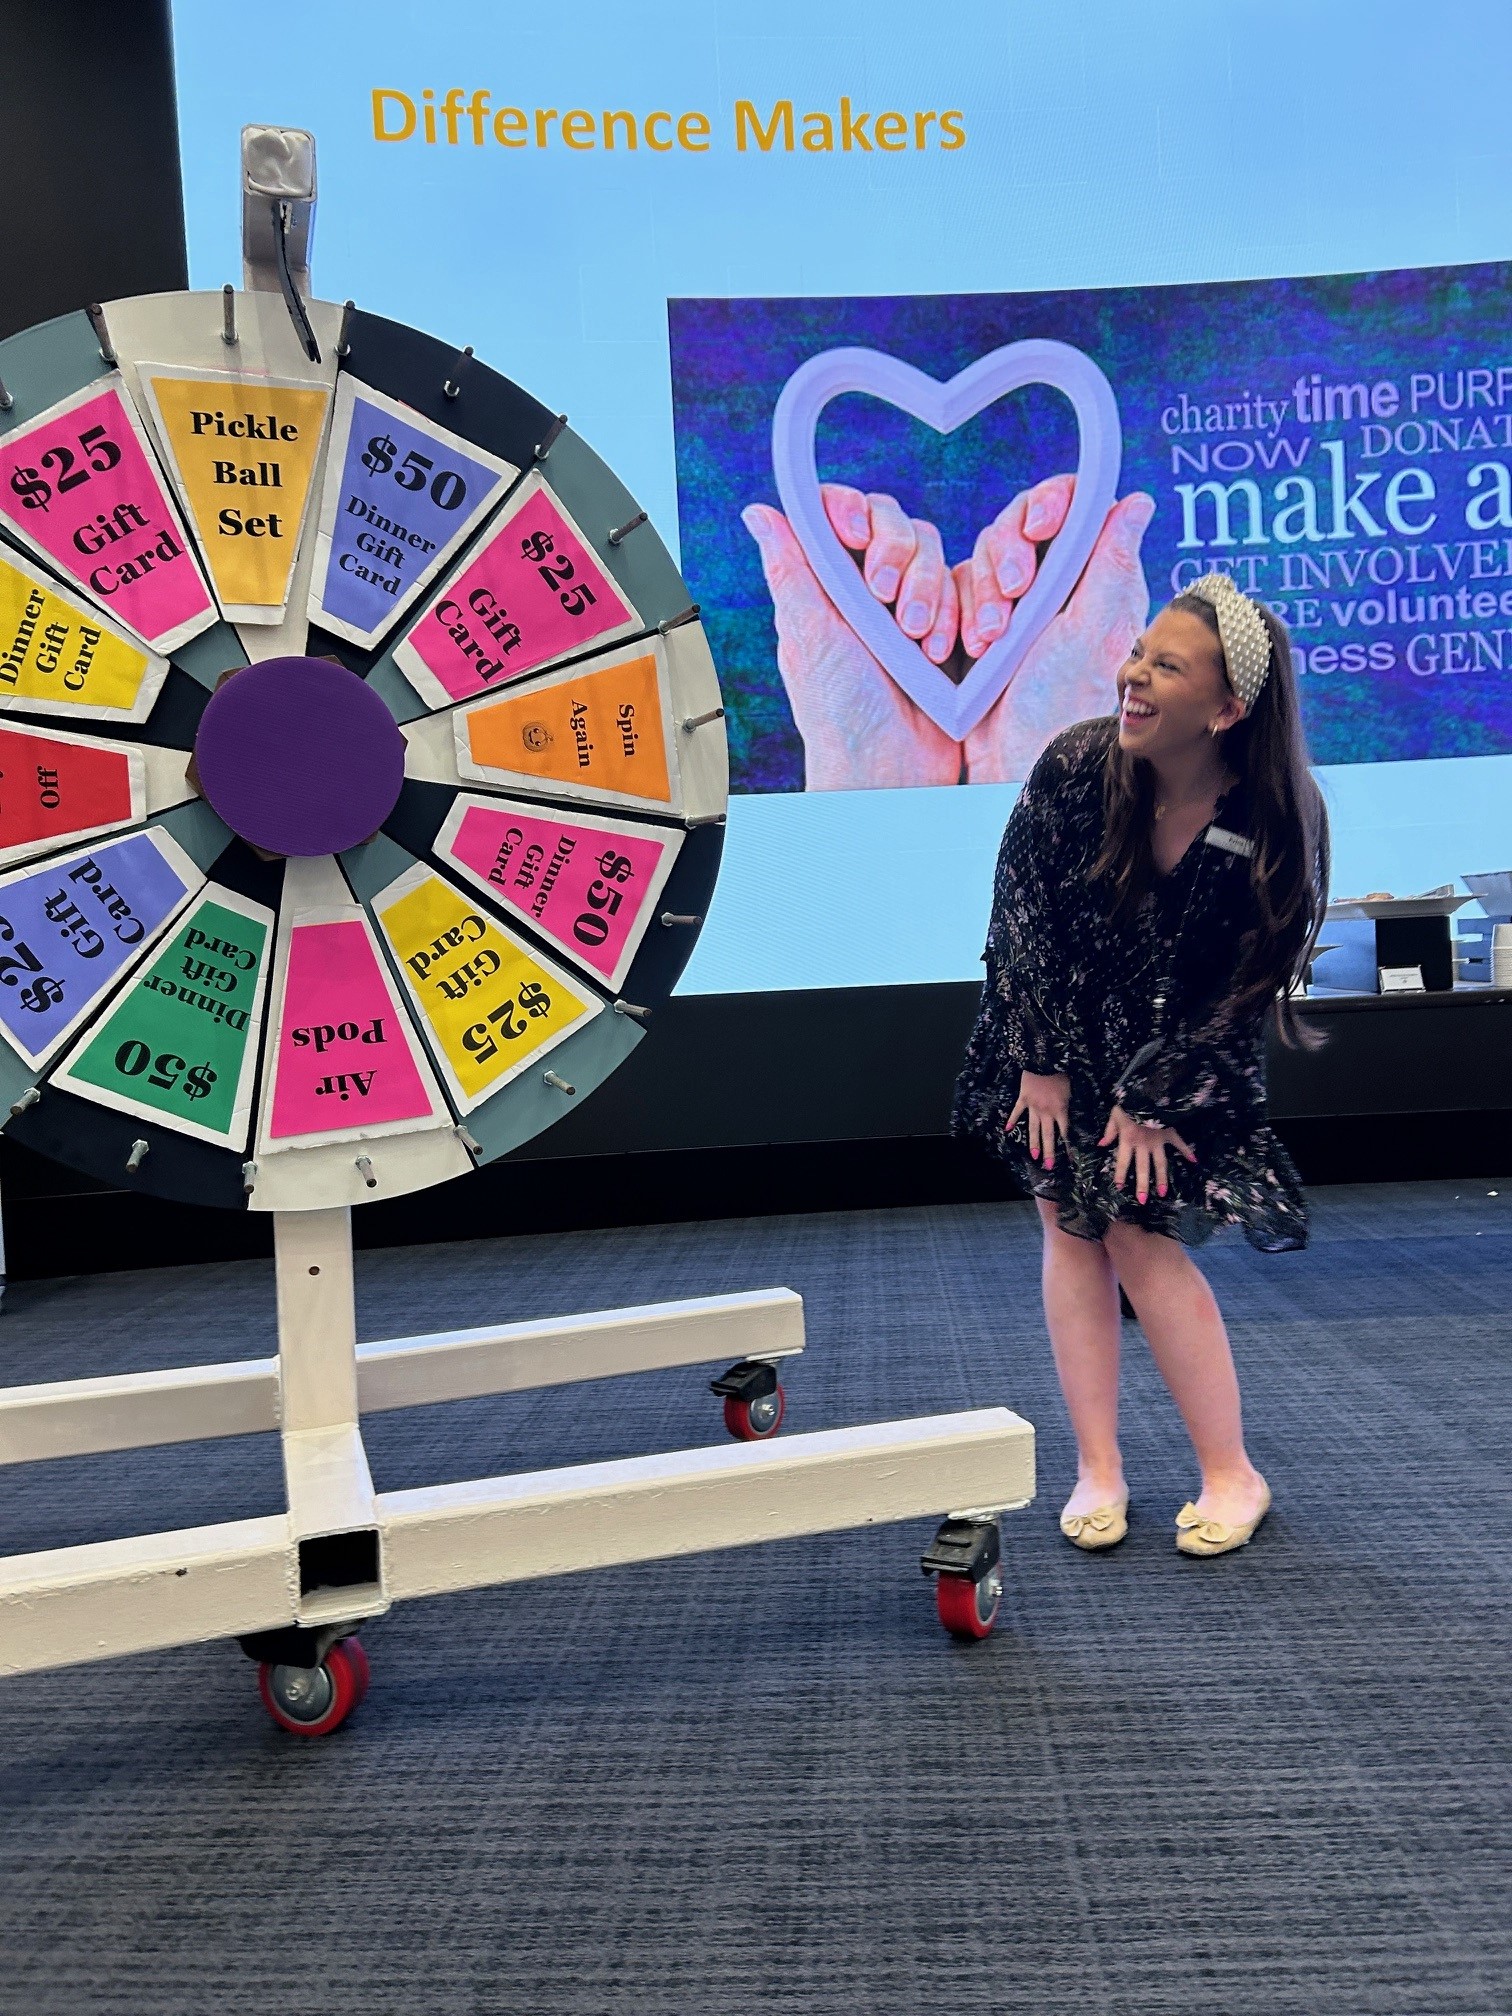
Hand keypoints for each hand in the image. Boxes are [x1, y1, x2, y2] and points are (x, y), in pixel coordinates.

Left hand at [742, 489, 959, 789]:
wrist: (894, 768)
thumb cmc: (841, 714)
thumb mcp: (809, 636)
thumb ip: (790, 569)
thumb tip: (758, 511)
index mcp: (828, 586)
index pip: (842, 515)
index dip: (854, 512)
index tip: (858, 537)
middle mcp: (869, 590)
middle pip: (897, 524)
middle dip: (901, 559)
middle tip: (888, 604)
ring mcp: (913, 605)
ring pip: (936, 553)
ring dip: (932, 593)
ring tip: (920, 644)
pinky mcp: (953, 624)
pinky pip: (969, 587)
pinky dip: (964, 611)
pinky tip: (951, 649)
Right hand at [963, 483, 1154, 783]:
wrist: (1014, 756)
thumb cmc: (1061, 702)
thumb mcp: (1089, 629)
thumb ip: (1111, 562)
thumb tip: (1138, 500)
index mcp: (1092, 575)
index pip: (1072, 506)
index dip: (1049, 504)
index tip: (1037, 529)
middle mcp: (1054, 582)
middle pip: (1017, 523)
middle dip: (1004, 555)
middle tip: (1012, 595)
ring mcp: (1014, 603)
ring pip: (981, 555)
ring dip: (980, 593)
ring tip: (989, 642)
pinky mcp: (976, 621)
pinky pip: (953, 589)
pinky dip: (954, 613)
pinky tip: (964, 648)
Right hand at [1006, 1069, 1070, 1170]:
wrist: (1044, 1059)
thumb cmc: (1061, 1071)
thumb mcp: (1072, 1088)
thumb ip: (1070, 1102)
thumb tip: (1074, 1113)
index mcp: (1061, 1109)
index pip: (1065, 1132)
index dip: (1067, 1146)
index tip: (1069, 1159)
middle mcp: (1046, 1112)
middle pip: (1048, 1135)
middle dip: (1049, 1152)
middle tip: (1049, 1166)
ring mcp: (1033, 1106)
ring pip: (1033, 1128)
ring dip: (1033, 1143)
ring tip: (1034, 1156)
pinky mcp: (1023, 1098)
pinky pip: (1016, 1112)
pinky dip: (1011, 1120)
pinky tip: (1006, 1130)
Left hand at [1098, 1103, 1195, 1204]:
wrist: (1148, 1090)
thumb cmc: (1129, 1101)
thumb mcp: (1115, 1114)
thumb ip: (1110, 1131)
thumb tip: (1101, 1145)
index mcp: (1128, 1139)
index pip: (1122, 1161)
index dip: (1120, 1174)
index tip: (1119, 1188)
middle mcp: (1143, 1144)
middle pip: (1142, 1168)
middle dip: (1142, 1185)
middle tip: (1142, 1200)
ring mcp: (1158, 1140)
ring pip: (1161, 1163)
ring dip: (1162, 1178)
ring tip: (1163, 1193)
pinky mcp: (1170, 1133)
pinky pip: (1180, 1144)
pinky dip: (1187, 1151)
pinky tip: (1194, 1161)